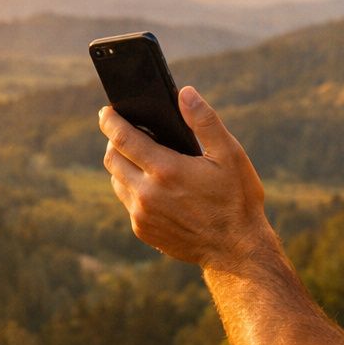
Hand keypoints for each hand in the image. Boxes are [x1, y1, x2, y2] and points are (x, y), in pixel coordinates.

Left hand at [99, 86, 274, 268]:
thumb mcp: (230, 154)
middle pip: (112, 158)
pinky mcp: (143, 231)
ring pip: (116, 180)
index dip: (110, 120)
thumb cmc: (237, 199)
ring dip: (123, 165)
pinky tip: (153, 185)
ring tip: (142, 158)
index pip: (122, 138)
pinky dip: (133, 188)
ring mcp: (142, 215)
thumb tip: (185, 93)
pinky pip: (128, 202)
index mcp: (166, 170)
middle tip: (127, 132)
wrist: (236, 251)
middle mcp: (147, 193)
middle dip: (114, 141)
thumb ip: (205, 121)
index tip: (106, 111)